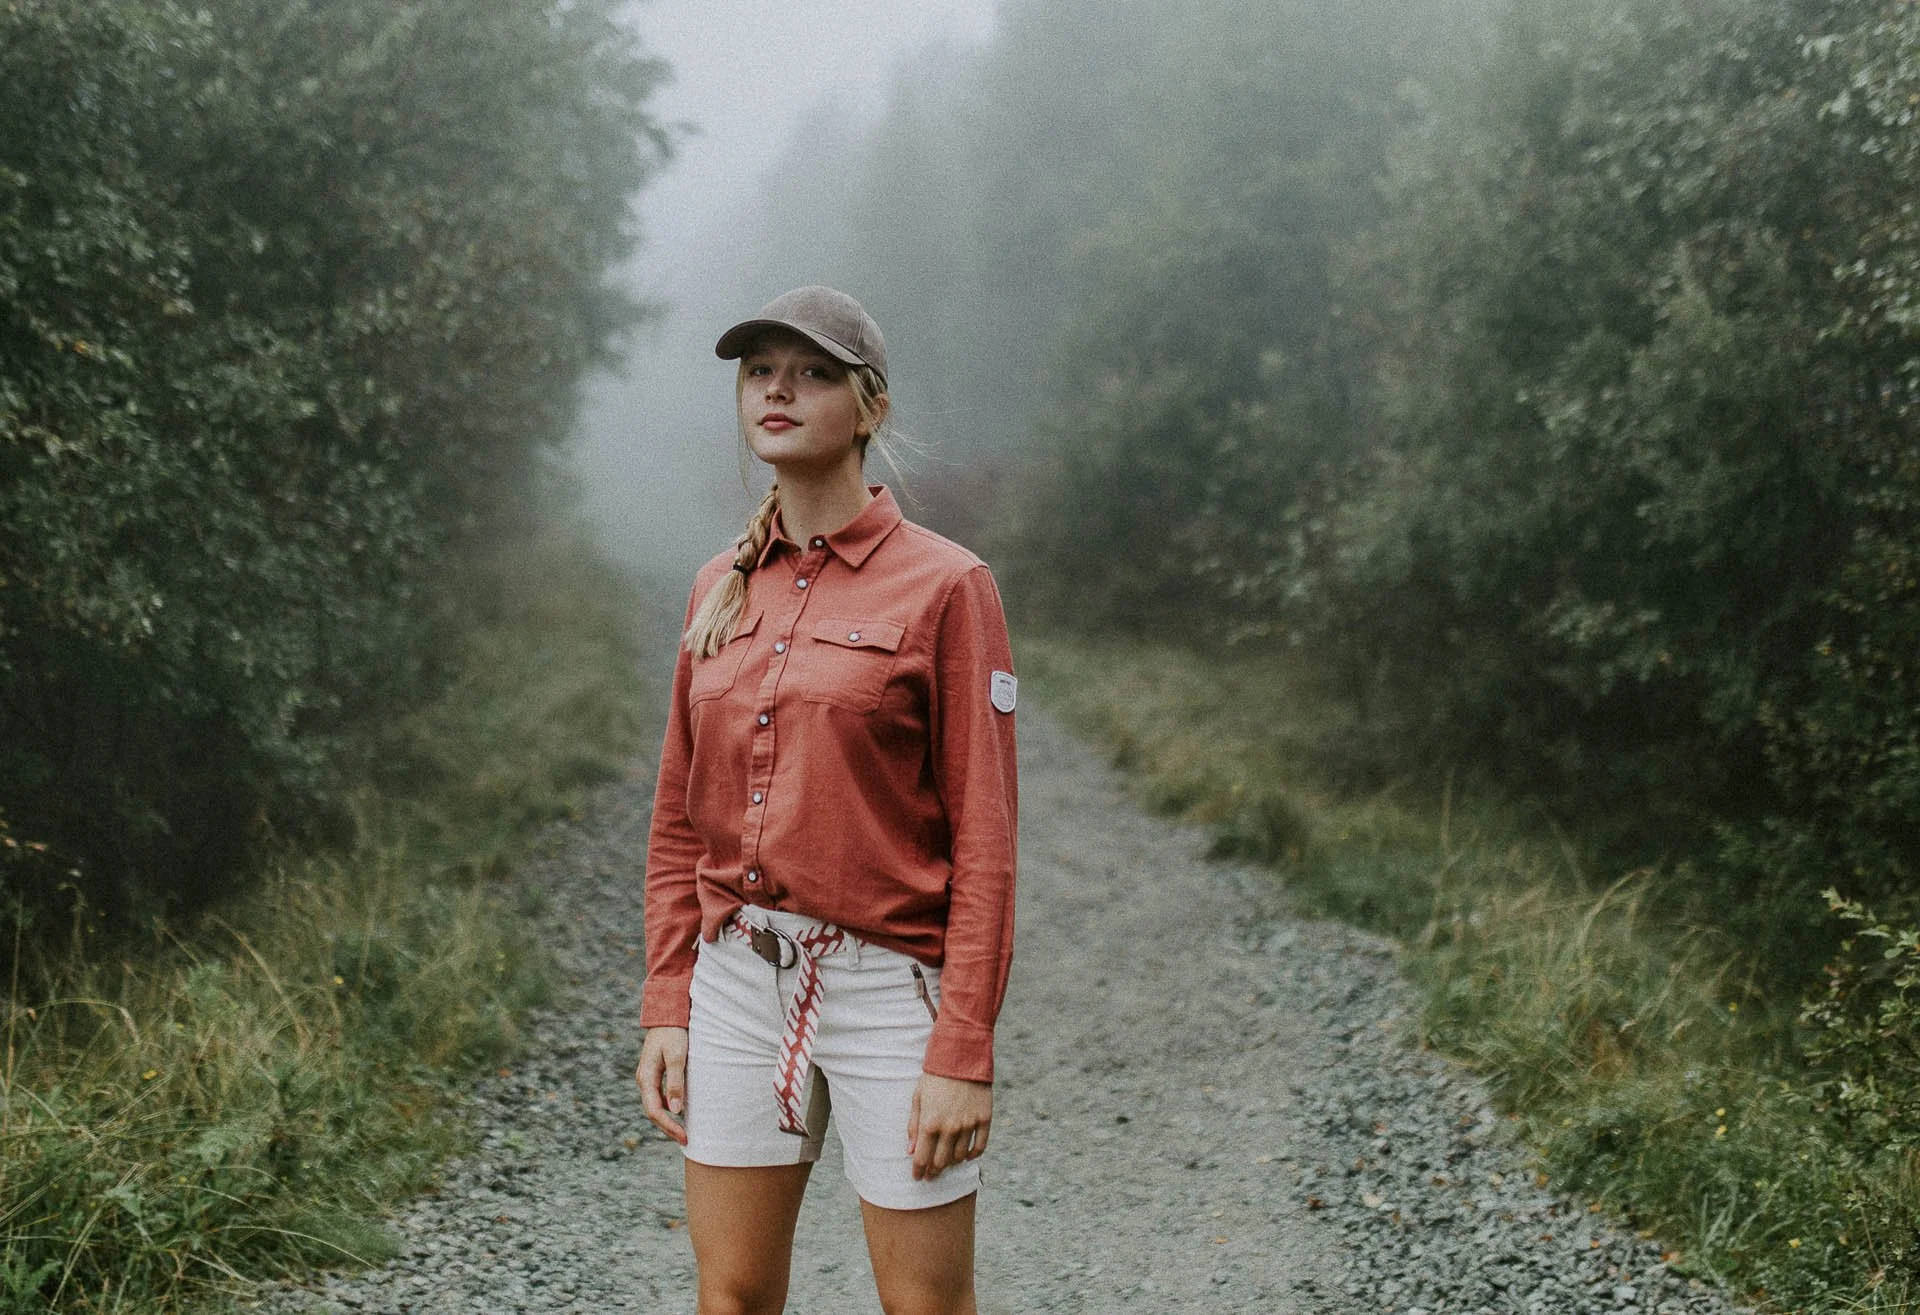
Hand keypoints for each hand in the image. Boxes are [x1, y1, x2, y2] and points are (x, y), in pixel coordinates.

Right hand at [635, 1026, 688, 1145]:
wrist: (667, 1014)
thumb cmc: (673, 1033)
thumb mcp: (676, 1057)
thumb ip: (675, 1083)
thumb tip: (675, 1110)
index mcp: (646, 1077)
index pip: (654, 1111)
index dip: (668, 1126)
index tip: (684, 1137)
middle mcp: (644, 1080)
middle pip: (653, 1112)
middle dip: (668, 1128)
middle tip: (686, 1140)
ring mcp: (648, 1077)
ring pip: (655, 1105)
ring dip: (668, 1120)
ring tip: (683, 1132)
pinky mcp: (655, 1073)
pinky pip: (659, 1097)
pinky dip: (668, 1109)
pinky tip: (680, 1114)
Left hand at [907, 1073, 991, 1179]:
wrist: (961, 1056)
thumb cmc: (935, 1077)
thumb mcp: (918, 1098)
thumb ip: (914, 1126)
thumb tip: (910, 1152)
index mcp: (930, 1123)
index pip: (922, 1157)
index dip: (919, 1171)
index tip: (917, 1177)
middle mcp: (950, 1127)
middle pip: (941, 1161)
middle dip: (934, 1171)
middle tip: (931, 1175)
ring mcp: (968, 1124)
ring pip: (960, 1156)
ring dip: (952, 1163)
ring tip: (947, 1163)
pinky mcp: (984, 1119)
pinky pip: (980, 1146)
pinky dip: (973, 1155)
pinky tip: (966, 1156)